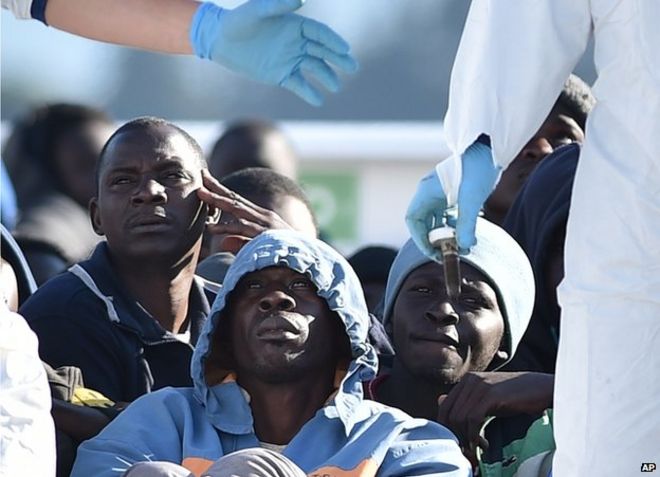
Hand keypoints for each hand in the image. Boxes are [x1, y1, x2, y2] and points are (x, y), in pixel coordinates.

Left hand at [190, 0, 357, 105]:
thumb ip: (277, 5)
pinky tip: (319, 100)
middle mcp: (297, 43)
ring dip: (327, 77)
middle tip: (352, 68)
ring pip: (315, 69)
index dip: (333, 41)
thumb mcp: (256, 12)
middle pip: (323, 51)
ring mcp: (291, 60)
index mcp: (295, 25)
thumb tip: (300, 1)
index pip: (320, 34)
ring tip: (336, 87)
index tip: (345, 50)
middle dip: (338, 59)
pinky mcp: (282, 75)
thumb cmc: (238, 22)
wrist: (221, 42)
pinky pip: (299, 85)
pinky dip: (309, 92)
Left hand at [197, 170, 292, 252]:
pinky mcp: (264, 234)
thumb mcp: (259, 246)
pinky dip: (226, 228)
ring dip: (217, 200)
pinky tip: (211, 228)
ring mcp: (264, 223)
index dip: (221, 190)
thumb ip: (241, 243)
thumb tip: (222, 243)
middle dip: (216, 186)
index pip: (237, 200)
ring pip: (237, 208)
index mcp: (261, 216)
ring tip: (200, 193)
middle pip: (235, 198)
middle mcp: (262, 215)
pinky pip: (242, 229)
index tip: (206, 180)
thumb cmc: (284, 254)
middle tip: (201, 174)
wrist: (307, 259)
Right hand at [406, 142, 498, 256]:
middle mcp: (430, 194)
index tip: (433, 251)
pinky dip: (456, 227)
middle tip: (450, 253)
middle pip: (424, 223)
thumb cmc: (477, 167)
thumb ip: (467, 223)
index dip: (420, 238)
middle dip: (435, 240)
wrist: (490, 148)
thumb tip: (465, 246)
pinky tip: (468, 234)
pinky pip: (448, 216)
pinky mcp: (453, 195)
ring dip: (448, 235)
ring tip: (463, 247)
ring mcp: (441, 194)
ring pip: (437, 221)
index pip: (413, 220)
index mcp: (426, 192)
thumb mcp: (472, 197)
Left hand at [436, 371, 553, 450]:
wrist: (541, 388)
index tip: (457, 443)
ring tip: (478, 447)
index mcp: (467, 380)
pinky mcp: (490, 394)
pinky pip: (472, 419)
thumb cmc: (516, 396)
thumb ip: (467, 401)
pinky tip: (484, 443)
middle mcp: (470, 380)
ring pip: (459, 418)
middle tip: (467, 449)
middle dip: (455, 435)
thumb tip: (439, 400)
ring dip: (466, 438)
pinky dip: (474, 435)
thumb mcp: (488, 398)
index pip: (445, 407)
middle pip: (449, 413)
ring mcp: (479, 385)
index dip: (447, 428)